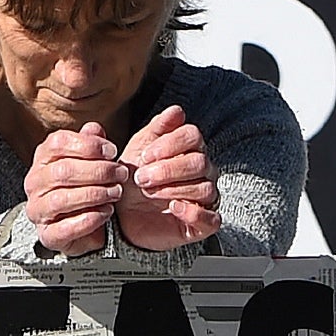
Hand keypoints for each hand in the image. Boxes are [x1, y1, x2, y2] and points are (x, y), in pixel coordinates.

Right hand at [22, 122, 125, 257]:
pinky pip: (64, 228)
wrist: (88, 226)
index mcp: (43, 159)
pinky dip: (89, 219)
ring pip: (62, 199)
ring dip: (95, 194)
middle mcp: (35, 183)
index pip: (58, 143)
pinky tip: (105, 212)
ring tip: (115, 193)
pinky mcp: (47, 235)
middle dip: (98, 171)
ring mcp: (38, 210)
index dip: (88, 145)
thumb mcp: (92, 161)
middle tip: (121, 174)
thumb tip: (94, 129)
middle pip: (63, 170)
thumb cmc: (88, 188)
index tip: (112, 151)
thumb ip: (92, 143)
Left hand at [115, 105, 220, 250]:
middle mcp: (204, 170)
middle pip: (199, 162)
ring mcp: (206, 197)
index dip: (169, 144)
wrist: (124, 215)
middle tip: (141, 178)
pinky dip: (194, 213)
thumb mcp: (139, 149)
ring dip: (172, 190)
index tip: (144, 156)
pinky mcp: (203, 224)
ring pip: (205, 188)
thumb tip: (176, 110)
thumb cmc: (134, 177)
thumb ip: (157, 128)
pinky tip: (173, 208)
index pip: (193, 135)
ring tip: (149, 193)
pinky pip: (212, 219)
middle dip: (167, 169)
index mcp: (190, 148)